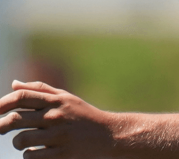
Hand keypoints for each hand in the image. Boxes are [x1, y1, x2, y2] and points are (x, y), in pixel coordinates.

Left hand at [0, 80, 117, 158]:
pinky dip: (30, 154)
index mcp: (56, 101)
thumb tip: (13, 84)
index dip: (2, 103)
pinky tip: (38, 151)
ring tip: (24, 142)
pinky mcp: (61, 154)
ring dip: (18, 143)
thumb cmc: (84, 116)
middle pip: (16, 119)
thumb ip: (40, 90)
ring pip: (21, 140)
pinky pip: (32, 155)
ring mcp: (58, 135)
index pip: (22, 97)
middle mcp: (56, 116)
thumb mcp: (67, 98)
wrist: (109, 135)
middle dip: (0, 126)